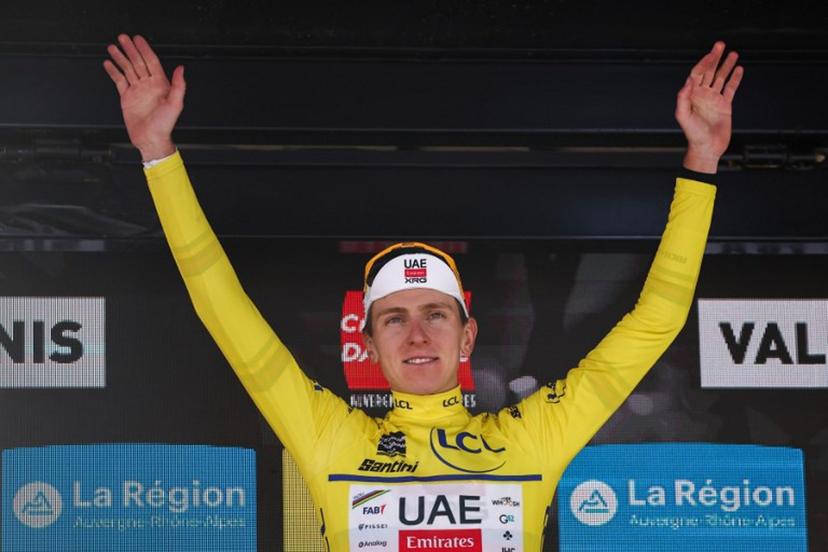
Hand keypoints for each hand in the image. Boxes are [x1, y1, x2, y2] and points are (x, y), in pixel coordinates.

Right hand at [103, 34, 184, 160]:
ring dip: (120, 57)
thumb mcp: (175, 105)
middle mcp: (148, 86)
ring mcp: (137, 91)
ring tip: (113, 47)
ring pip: (127, 69)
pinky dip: (113, 72)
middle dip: (130, 49)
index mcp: (160, 85)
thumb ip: (179, 86)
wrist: (151, 139)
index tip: (138, 39)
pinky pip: (119, 81)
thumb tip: (181, 69)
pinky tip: (109, 64)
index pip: (151, 61)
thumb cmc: (165, 125)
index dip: (144, 49)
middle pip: (138, 62)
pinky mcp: (127, 98)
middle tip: (123, 37)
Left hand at [675, 41, 743, 173]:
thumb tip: (688, 82)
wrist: (707, 148)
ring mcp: (714, 99)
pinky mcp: (725, 105)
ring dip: (726, 65)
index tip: (712, 54)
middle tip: (720, 45)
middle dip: (714, 58)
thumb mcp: (684, 117)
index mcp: (692, 95)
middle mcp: (702, 95)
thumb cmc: (693, 134)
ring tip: (733, 53)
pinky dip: (735, 79)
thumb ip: (683, 98)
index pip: (697, 74)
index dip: (704, 63)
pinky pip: (730, 88)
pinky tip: (739, 69)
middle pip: (708, 71)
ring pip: (720, 77)